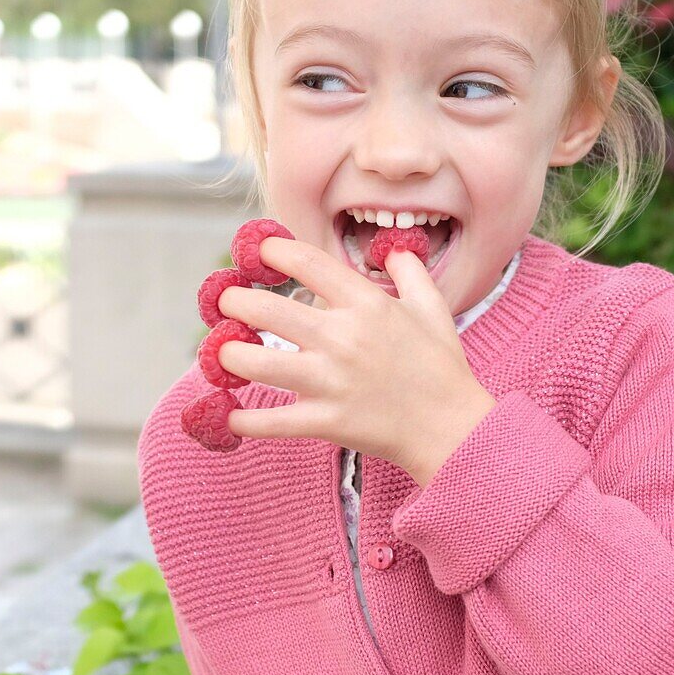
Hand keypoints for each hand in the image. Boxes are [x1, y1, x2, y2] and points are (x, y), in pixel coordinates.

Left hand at [215, 235, 496, 487]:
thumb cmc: (442, 367)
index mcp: (367, 304)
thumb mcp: (433, 307)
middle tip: (225, 302)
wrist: (453, 428)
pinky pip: (273, 421)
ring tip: (221, 351)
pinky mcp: (327, 421)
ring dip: (228, 355)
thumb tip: (393, 246)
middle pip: (267, 310)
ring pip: (258, 363)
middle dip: (233, 301)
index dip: (272, 250)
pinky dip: (245, 420)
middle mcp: (343, 337)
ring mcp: (332, 381)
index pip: (307, 263)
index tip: (257, 250)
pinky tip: (229, 413)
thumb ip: (409, 270)